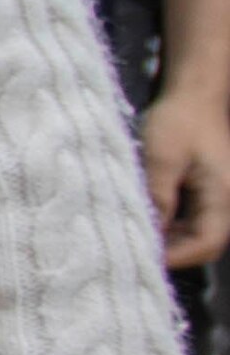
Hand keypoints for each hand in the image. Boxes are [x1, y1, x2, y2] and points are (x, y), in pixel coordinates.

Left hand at [144, 87, 229, 268]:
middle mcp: (227, 202)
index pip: (206, 243)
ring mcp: (219, 198)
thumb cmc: (179, 121)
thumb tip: (149, 233)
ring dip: (170, 240)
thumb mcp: (161, 158)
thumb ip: (158, 197)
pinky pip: (192, 220)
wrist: (194, 96)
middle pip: (204, 244)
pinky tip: (147, 220)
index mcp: (223, 196)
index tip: (143, 259)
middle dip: (172, 253)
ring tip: (136, 238)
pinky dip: (171, 226)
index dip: (177, 257)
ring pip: (197, 234)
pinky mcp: (207, 192)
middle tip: (135, 254)